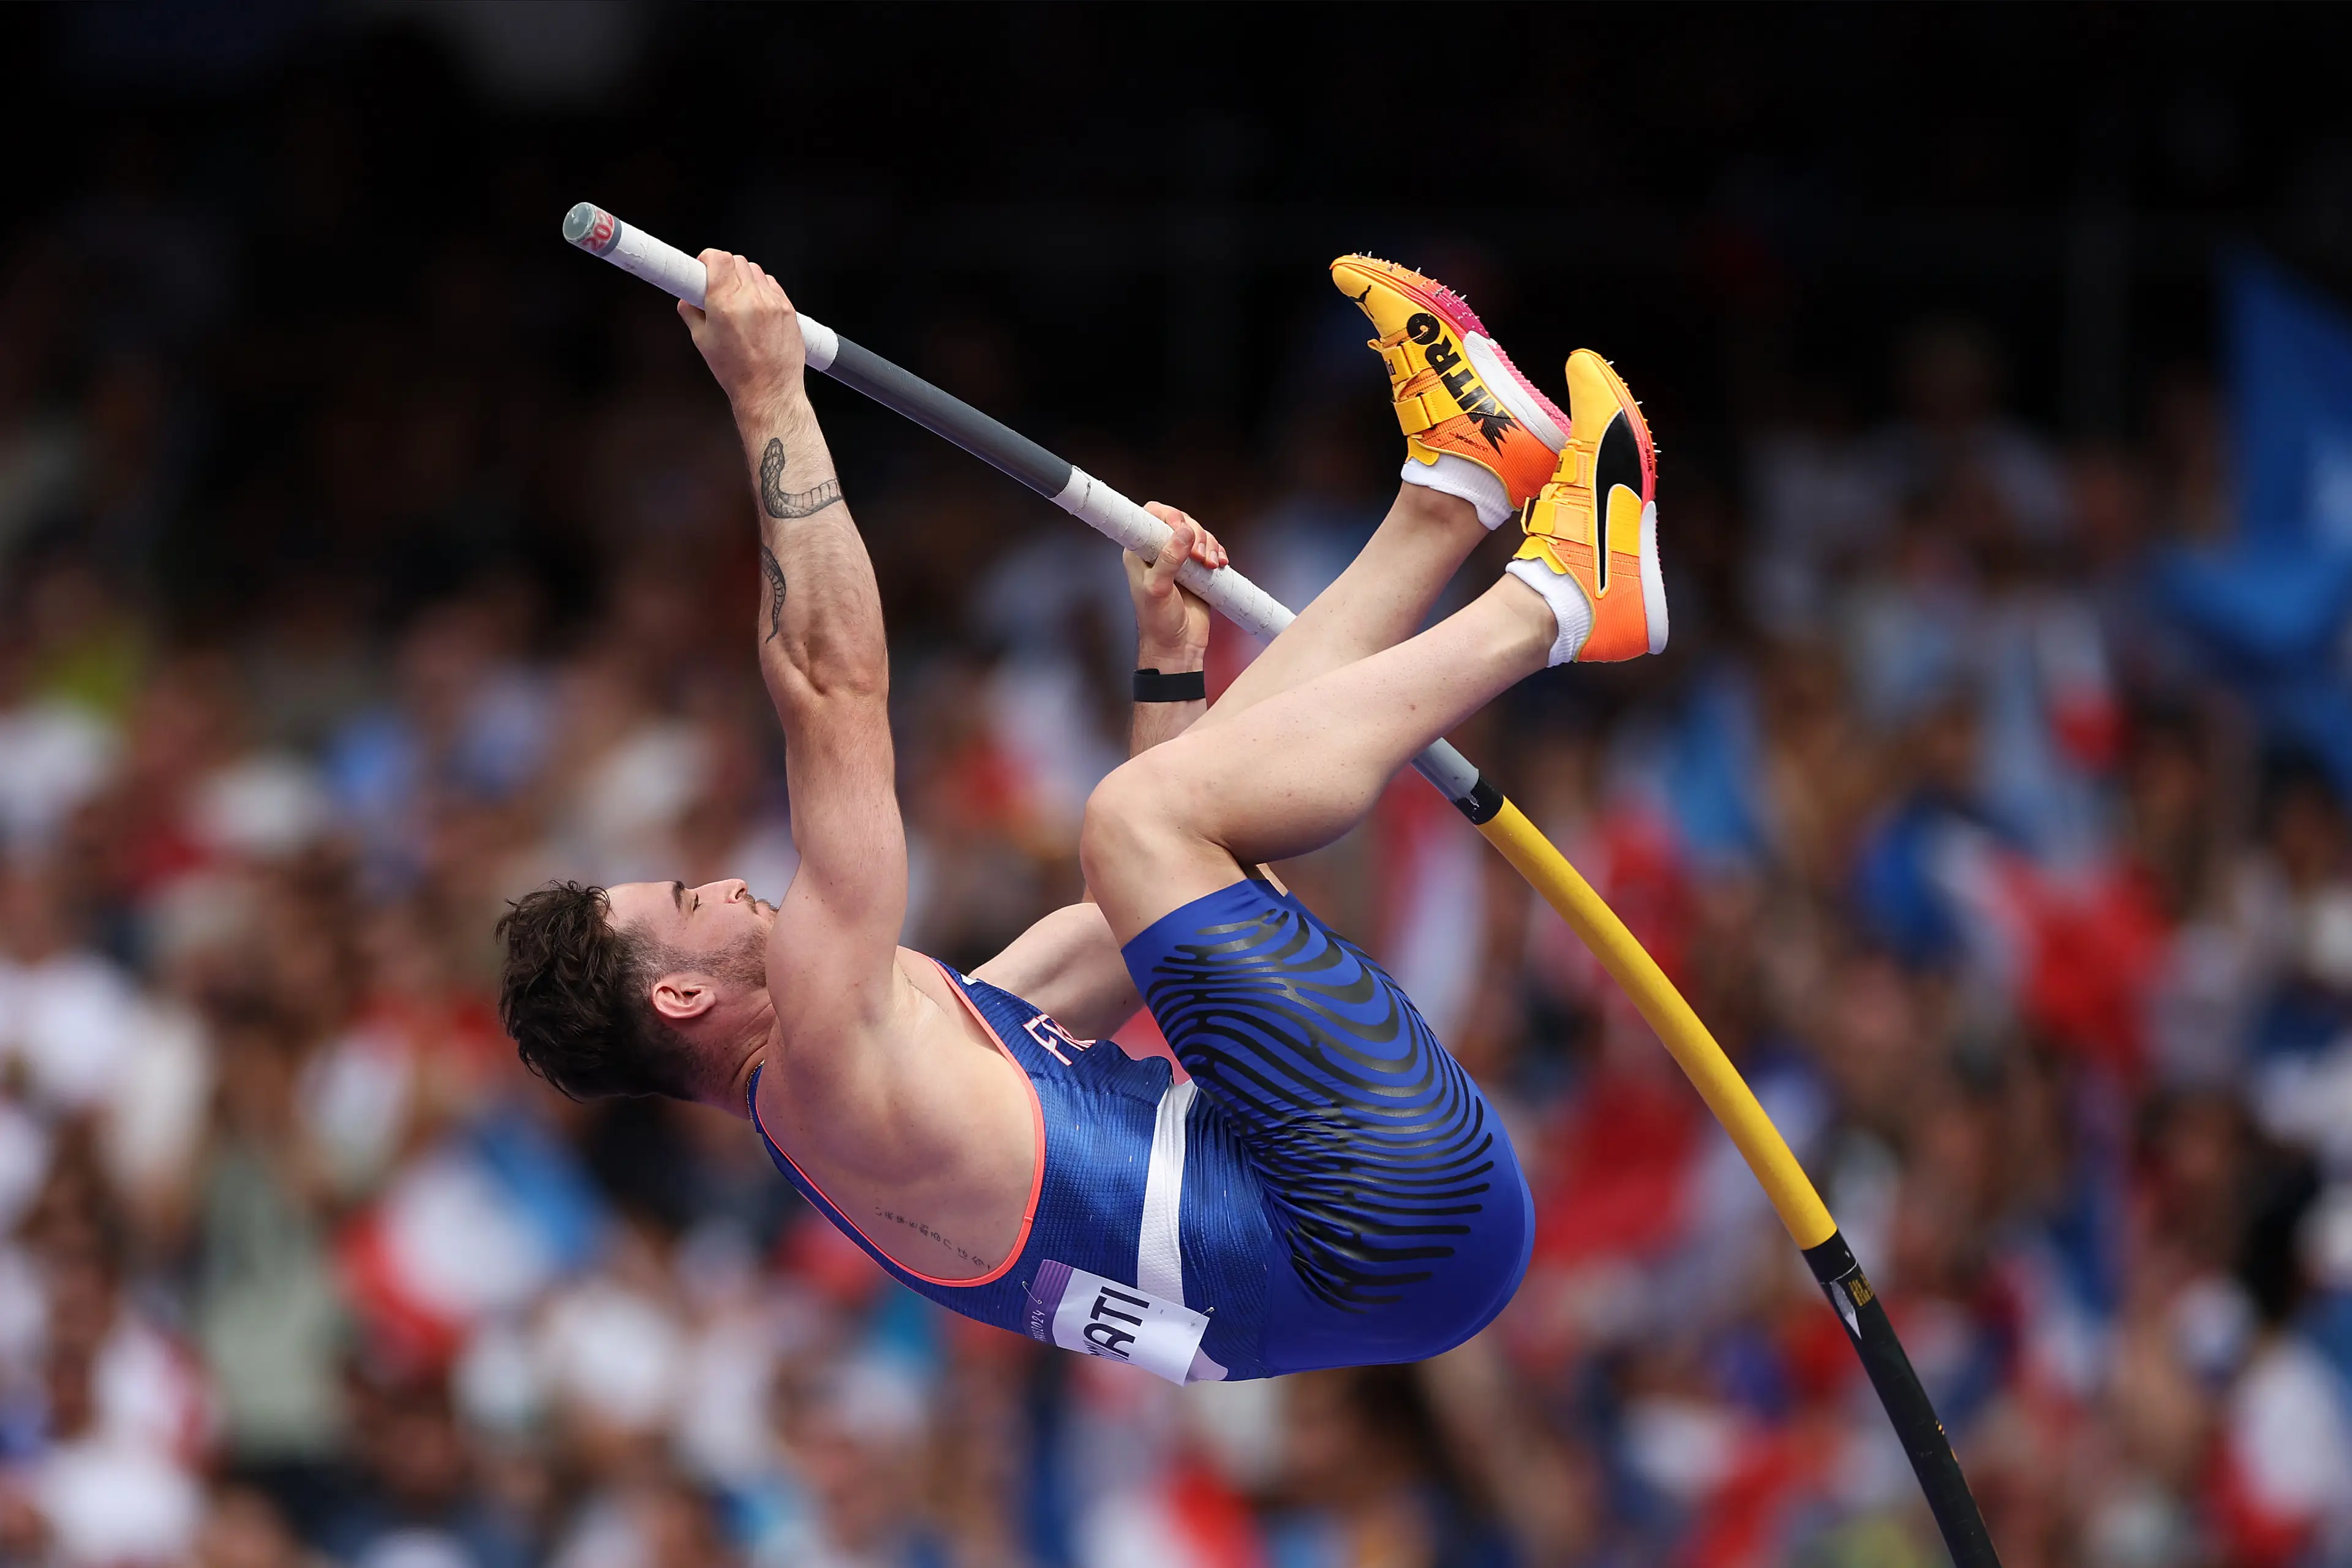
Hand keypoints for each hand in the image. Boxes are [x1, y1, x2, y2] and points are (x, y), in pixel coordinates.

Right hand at [678, 251, 805, 419]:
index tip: (704, 268)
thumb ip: (691, 313)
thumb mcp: (702, 341)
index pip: (717, 258)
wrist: (769, 391)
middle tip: (718, 288)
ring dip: (743, 278)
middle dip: (724, 270)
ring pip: (755, 270)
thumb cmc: (737, 372)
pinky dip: (761, 289)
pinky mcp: (788, 308)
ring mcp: (773, 302)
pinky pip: (772, 284)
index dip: (707, 259)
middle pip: (736, 260)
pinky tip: (755, 307)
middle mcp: (751, 298)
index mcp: (725, 303)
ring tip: (738, 301)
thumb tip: (687, 299)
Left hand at [1125, 502, 1225, 667]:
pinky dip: (1218, 553)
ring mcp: (1179, 559)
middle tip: (1199, 557)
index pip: (1151, 515)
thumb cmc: (1158, 622)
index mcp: (1139, 551)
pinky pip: (1211, 549)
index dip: (1169, 516)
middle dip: (1195, 533)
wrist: (1178, 646)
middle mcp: (1159, 551)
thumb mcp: (1158, 589)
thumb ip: (1169, 559)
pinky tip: (1220, 564)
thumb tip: (1185, 532)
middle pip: (1180, 520)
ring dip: (1209, 544)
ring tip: (1210, 565)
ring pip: (1198, 534)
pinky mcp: (1197, 569)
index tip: (1181, 530)